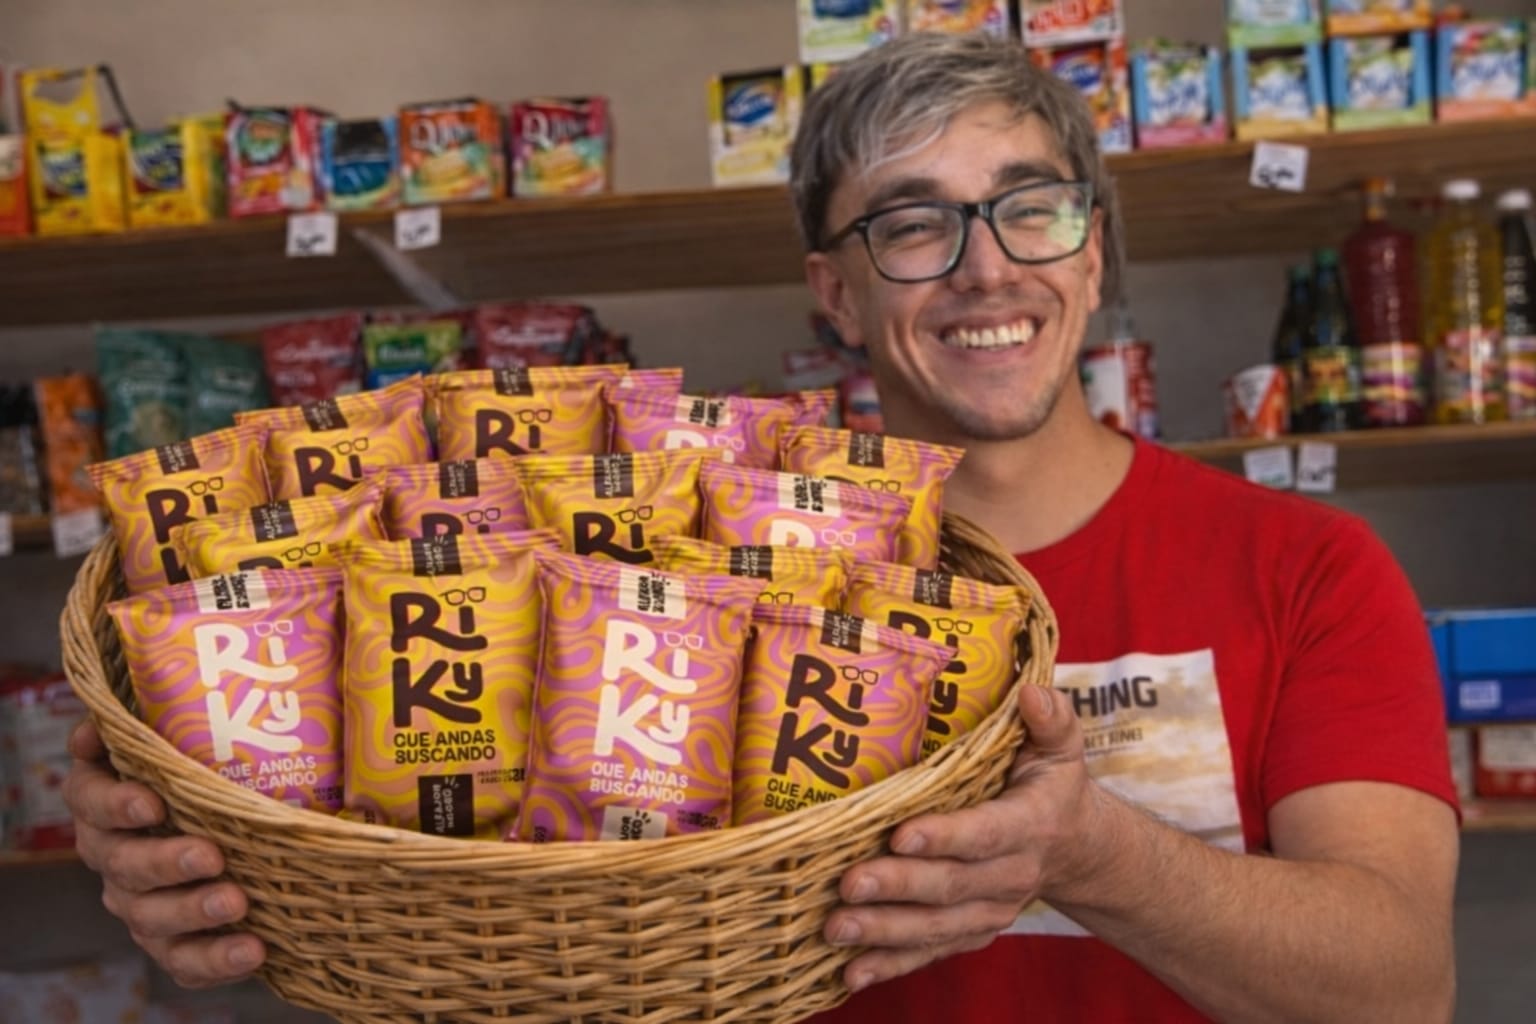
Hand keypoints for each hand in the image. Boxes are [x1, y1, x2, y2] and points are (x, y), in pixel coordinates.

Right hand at [63, 718, 266, 987]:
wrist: (240, 829)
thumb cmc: (208, 765)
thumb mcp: (189, 732)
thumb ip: (168, 709)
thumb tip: (154, 694)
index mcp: (106, 801)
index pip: (91, 798)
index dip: (115, 803)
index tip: (152, 803)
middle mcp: (113, 854)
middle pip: (123, 863)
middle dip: (166, 861)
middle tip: (211, 856)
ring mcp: (138, 902)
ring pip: (149, 916)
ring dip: (192, 912)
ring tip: (236, 903)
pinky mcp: (171, 942)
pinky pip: (182, 960)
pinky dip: (215, 961)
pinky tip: (253, 950)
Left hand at [824, 684, 1105, 991]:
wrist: (1075, 849)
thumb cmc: (1052, 786)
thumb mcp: (1061, 749)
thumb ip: (1052, 720)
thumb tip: (1033, 693)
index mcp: (1029, 825)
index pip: (984, 833)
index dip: (945, 837)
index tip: (900, 835)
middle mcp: (1010, 876)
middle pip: (950, 885)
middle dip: (898, 886)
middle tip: (848, 885)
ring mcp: (989, 910)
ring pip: (935, 927)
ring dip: (884, 931)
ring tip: (836, 928)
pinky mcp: (971, 931)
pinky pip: (930, 953)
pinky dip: (890, 965)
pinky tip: (850, 973)